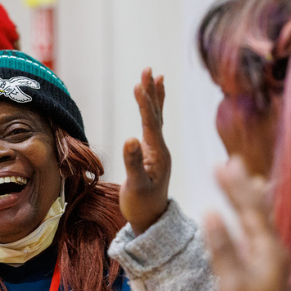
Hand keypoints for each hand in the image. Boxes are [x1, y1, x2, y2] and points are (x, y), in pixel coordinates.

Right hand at [119, 69, 171, 234]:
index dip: (144, 103)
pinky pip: (154, 126)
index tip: (139, 83)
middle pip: (156, 115)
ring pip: (157, 118)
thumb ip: (133, 163)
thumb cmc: (142, 206)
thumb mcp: (136, 187)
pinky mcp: (154, 154)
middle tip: (148, 69)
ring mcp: (159, 151)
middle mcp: (161, 149)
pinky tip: (151, 102)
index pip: (151, 123)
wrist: (151, 221)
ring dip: (154, 97)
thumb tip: (129, 138)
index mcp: (159, 154)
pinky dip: (152, 110)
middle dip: (151, 92)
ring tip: (154, 76)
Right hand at [204, 157, 290, 290]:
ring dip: (251, 200)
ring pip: (261, 222)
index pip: (250, 209)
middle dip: (243, 187)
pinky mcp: (264, 273)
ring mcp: (270, 263)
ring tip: (251, 179)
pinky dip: (253, 221)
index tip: (222, 164)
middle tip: (231, 161)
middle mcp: (273, 251)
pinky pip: (259, 236)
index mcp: (269, 251)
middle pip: (258, 211)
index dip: (235, 186)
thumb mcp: (233, 285)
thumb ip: (223, 248)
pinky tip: (250, 221)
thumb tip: (211, 213)